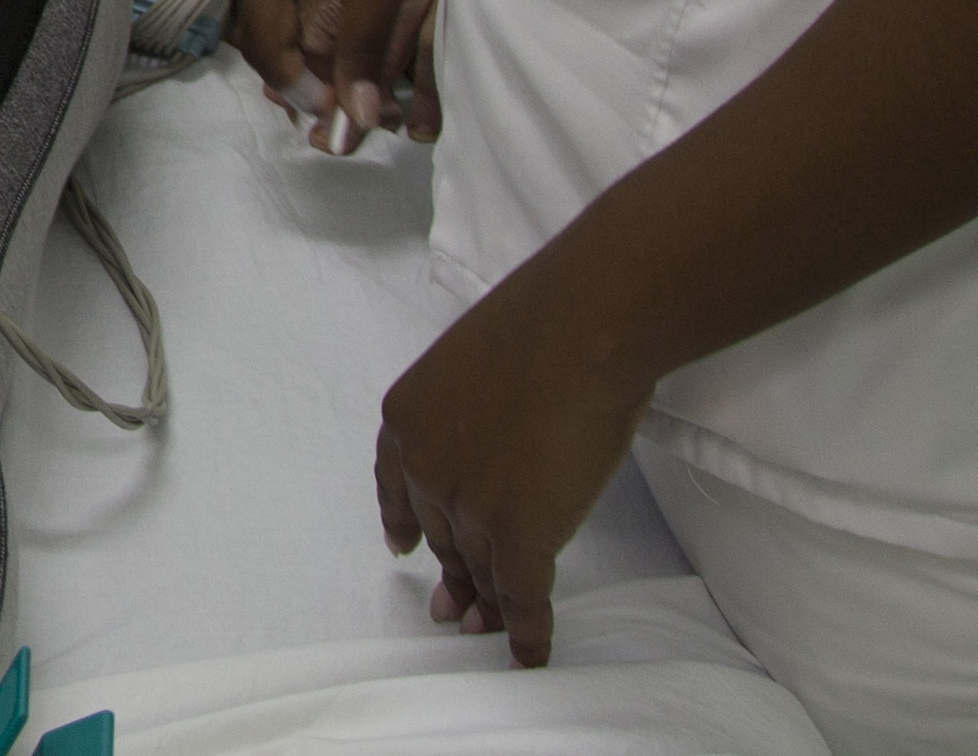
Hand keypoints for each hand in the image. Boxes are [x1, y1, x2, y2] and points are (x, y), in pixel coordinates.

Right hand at [232, 0, 441, 149]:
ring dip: (328, 55)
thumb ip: (364, 44)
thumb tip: (352, 118)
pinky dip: (337, 25)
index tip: (347, 120)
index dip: (302, 91)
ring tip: (371, 86)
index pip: (265, 47)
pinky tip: (371, 45)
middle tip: (360, 112)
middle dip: (314, 78)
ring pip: (295, 19)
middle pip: (274, 37)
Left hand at [375, 266, 656, 665]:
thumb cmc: (545, 323)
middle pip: (444, 534)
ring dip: (489, 606)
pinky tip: (531, 655)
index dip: (403, 520)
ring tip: (491, 631)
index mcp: (407, 418)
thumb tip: (504, 436)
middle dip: (452, 575)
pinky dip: (527, 632)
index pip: (396, 483)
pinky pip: (522, 596)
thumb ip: (474, 408)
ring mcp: (469, 504)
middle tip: (455, 610)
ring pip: (481, 570)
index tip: (403, 547)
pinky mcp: (518, 533)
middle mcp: (425, 467)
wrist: (581, 326)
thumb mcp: (476, 362)